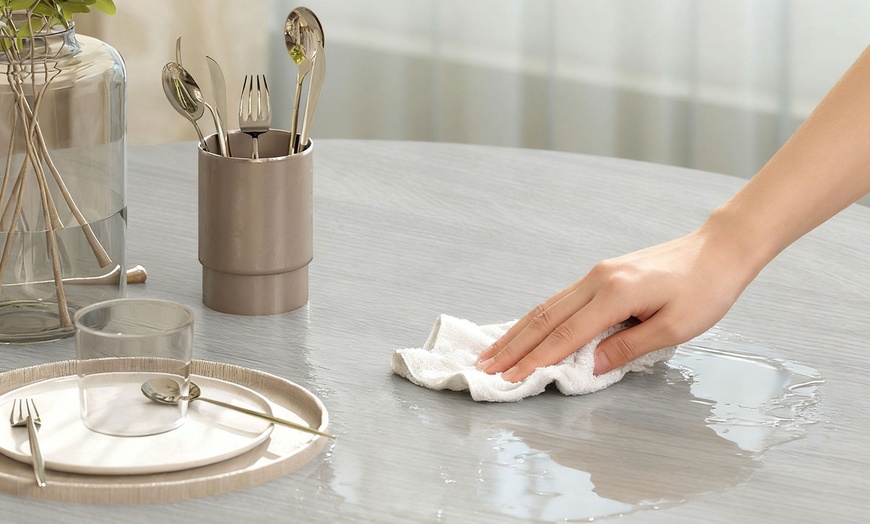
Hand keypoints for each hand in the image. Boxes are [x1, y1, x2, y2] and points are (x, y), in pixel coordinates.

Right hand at [476, 226, 759, 381]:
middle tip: (484, 368)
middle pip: (544, 317)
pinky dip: (537, 318)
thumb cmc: (705, 290)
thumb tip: (589, 366)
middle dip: (512, 346)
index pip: (565, 335)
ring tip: (493, 352)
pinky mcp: (601, 274)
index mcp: (615, 295)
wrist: (718, 249)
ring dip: (518, 331)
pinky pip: (560, 299)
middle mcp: (596, 281)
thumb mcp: (675, 327)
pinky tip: (525, 329)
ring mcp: (596, 274)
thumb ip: (628, 347)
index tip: (510, 379)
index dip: (535, 360)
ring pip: (546, 306)